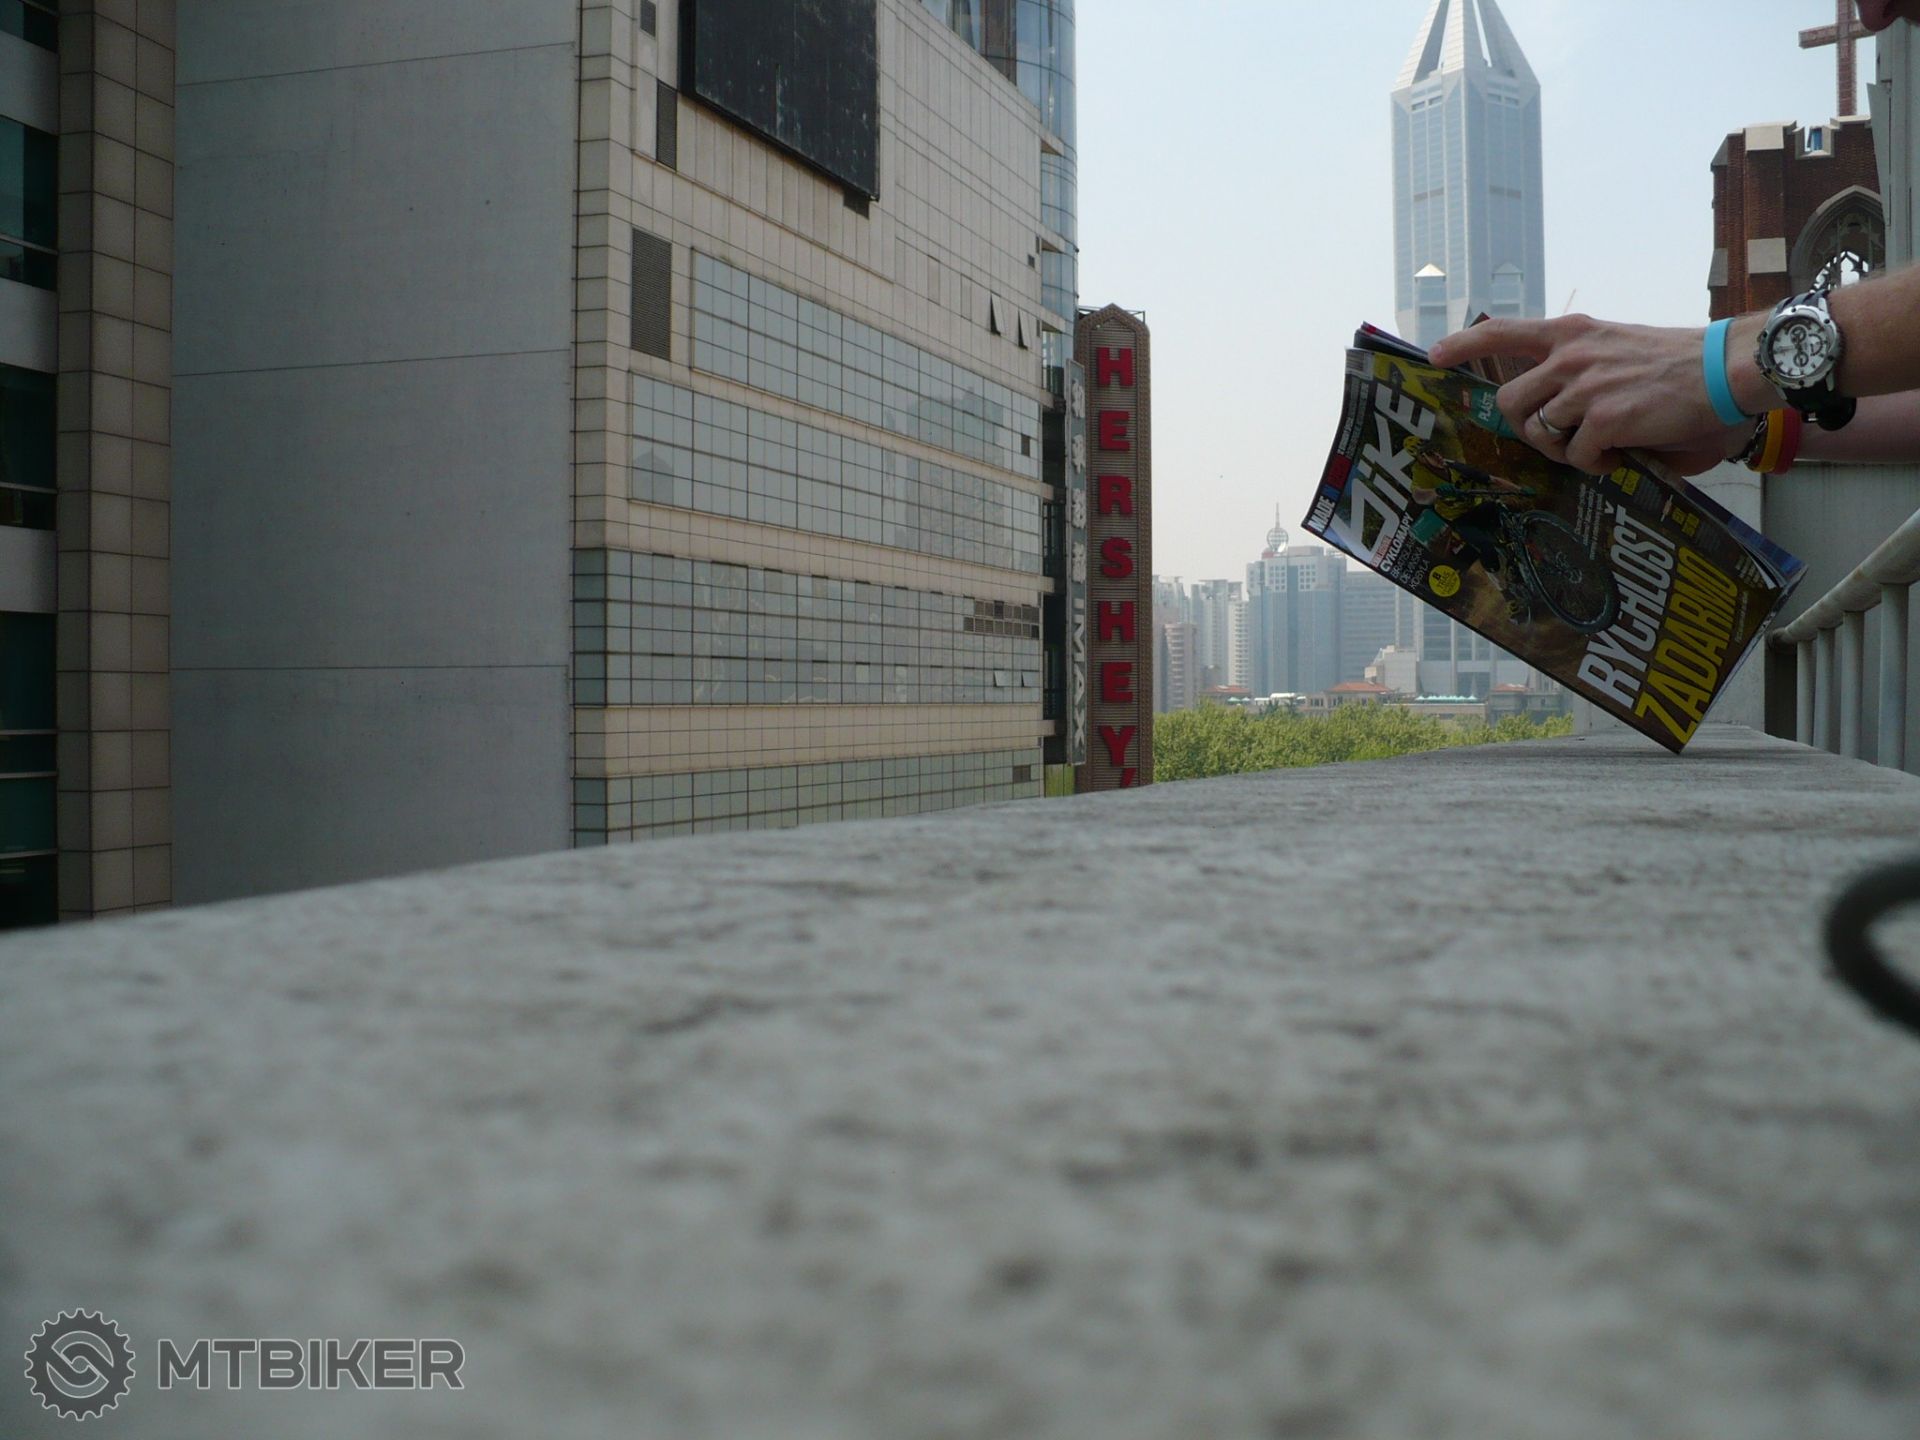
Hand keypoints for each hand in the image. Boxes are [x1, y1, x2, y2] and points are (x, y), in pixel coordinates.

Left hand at [1429, 315, 1762, 473]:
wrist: (1731, 368)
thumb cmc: (1681, 366)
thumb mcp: (1617, 350)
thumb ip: (1580, 374)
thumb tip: (1556, 414)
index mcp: (1573, 334)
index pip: (1504, 332)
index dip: (1464, 345)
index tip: (1435, 355)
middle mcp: (1571, 355)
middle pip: (1509, 401)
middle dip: (1526, 428)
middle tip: (1561, 439)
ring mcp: (1585, 386)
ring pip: (1540, 432)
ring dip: (1565, 450)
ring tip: (1602, 446)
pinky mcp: (1605, 418)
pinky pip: (1577, 456)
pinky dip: (1596, 465)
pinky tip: (1622, 454)